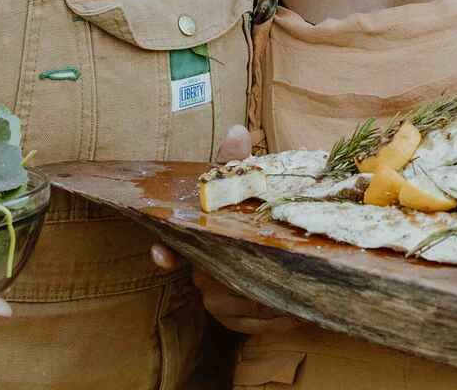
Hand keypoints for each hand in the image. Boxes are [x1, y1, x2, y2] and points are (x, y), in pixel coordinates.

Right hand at [149, 125, 302, 338]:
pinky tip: (295, 316)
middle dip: (242, 281)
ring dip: (265, 304)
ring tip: (294, 297)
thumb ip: (237, 164)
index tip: (161, 256)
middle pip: (213, 282)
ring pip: (236, 307)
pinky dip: (274, 322)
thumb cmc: (250, 214)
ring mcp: (217, 301)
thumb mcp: (246, 187)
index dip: (166, 254)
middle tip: (273, 279)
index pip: (172, 249)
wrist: (275, 252)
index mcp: (201, 241)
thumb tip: (236, 130)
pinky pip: (252, 326)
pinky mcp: (236, 321)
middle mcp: (202, 273)